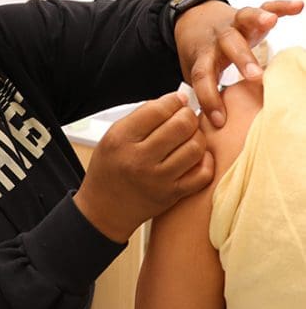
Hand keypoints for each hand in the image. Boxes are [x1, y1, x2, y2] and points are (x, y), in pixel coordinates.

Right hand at [73, 92, 213, 243]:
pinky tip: (195, 156)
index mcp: (122, 139)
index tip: (177, 100)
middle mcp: (139, 159)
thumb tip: (175, 101)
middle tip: (185, 117)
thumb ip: (141, 117)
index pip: (158, 110)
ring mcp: (158, 179)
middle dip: (188, 115)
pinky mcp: (172, 195)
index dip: (173, 100)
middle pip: (181, 125)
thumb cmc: (109, 168)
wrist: (104, 208)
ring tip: (189, 136)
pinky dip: (205, 161)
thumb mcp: (113, 136)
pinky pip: (202, 173)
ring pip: (195, 147)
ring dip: (197, 136)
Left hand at [174, 0, 303, 126]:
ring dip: (257, 19)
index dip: (209, 98)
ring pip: (244, 18)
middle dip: (242, 60)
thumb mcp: (196, 76)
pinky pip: (266, 7)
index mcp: (202, 56)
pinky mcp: (249, 16)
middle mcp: (218, 38)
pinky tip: (299, 6)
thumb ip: (204, 98)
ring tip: (270, 22)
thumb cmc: (199, 58)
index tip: (219, 120)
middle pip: (228, 46)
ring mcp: (233, 23)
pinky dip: (281, 7)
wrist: (192, 21)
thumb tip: (208, 136)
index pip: (203, 77)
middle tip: (255, 77)